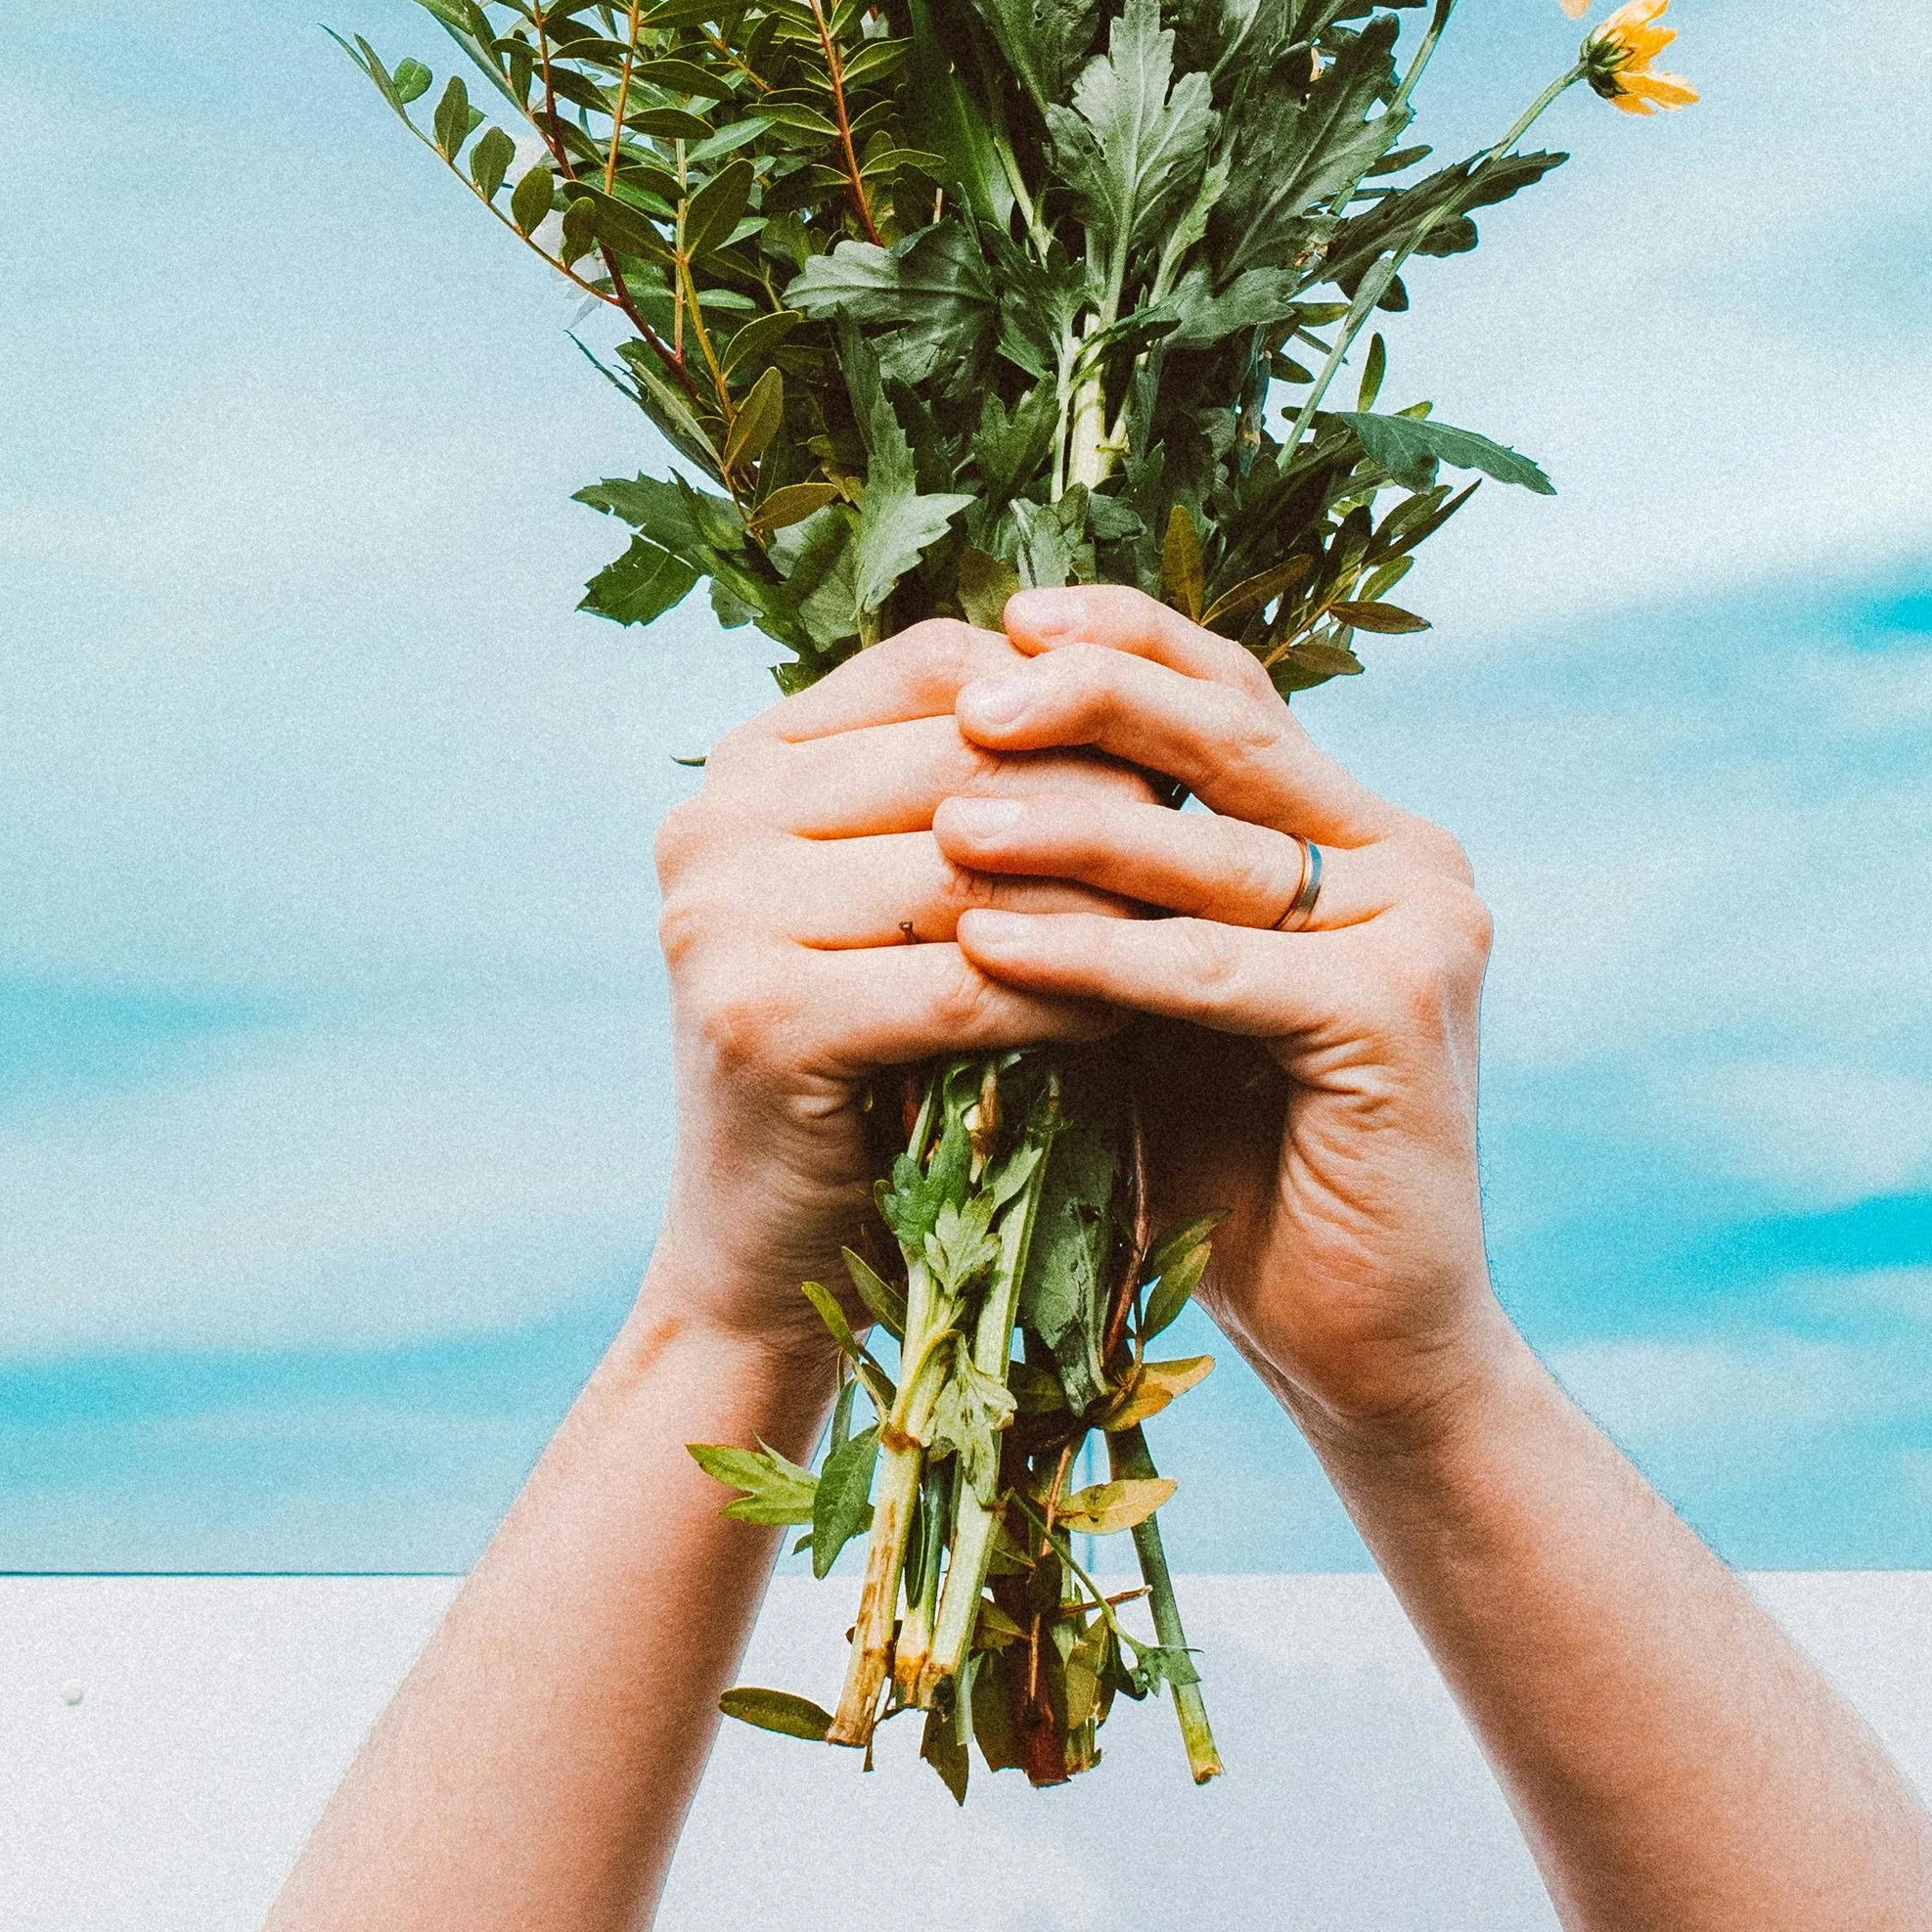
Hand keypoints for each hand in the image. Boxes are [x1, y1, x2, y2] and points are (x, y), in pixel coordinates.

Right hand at [639, 621, 1154, 1358]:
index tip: (1176, 750)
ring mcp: (720, 915)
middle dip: (1105, 795)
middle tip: (1217, 839)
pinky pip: (965, 983)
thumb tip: (1139, 671)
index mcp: (746, 762)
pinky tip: (1132, 1015)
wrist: (768, 1262)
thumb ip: (972, 785)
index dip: (1070, 697)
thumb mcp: (903, 899)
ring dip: (1103, 900)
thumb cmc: (869, 1064)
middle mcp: (713, 817)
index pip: (938, 668)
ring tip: (1201, 926)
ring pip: (973, 870)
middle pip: (962, 757)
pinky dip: (1063, 996)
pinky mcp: (760, 1018)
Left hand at [936, 585, 1506, 1444]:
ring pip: (1215, 850)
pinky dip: (1094, 955)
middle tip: (971, 695)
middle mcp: (1410, 857)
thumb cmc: (1234, 1162)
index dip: (1124, 641)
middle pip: (1231, 734)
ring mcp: (1423, 928)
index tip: (1003, 622)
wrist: (1359, 1344)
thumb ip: (1112, 879)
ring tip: (946, 824)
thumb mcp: (1157, 989)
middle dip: (1091, 701)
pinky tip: (986, 946)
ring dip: (1069, 832)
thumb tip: (957, 755)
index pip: (1233, 691)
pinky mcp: (1398, 1015)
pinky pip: (1214, 967)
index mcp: (1361, 828)